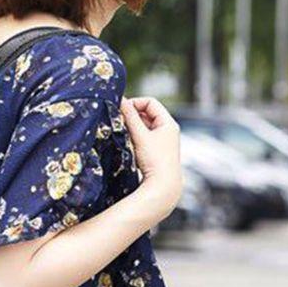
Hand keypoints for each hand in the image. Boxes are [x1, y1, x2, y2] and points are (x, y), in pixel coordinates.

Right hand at [120, 96, 182, 216]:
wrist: (163, 186)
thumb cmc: (155, 160)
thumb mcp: (140, 135)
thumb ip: (129, 117)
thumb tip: (120, 100)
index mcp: (168, 123)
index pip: (150, 102)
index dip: (135, 103)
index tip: (120, 110)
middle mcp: (168, 130)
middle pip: (147, 113)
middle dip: (132, 115)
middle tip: (118, 120)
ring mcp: (163, 141)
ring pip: (145, 125)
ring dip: (133, 126)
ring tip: (122, 132)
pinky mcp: (157, 151)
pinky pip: (144, 137)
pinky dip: (135, 136)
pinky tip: (128, 143)